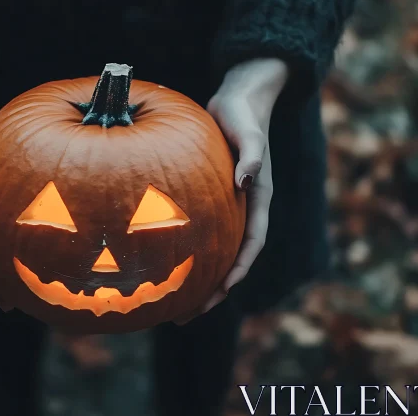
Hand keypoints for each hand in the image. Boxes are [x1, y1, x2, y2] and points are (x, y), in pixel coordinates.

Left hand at [174, 58, 287, 324]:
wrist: (237, 101)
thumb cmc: (242, 115)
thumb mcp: (248, 131)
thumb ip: (251, 153)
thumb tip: (245, 179)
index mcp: (257, 199)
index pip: (251, 243)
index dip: (238, 269)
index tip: (223, 290)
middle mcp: (242, 208)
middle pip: (230, 259)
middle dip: (212, 291)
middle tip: (186, 316)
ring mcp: (226, 206)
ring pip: (213, 251)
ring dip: (196, 280)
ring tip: (170, 306)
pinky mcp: (210, 198)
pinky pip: (199, 232)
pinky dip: (185, 252)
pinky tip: (159, 263)